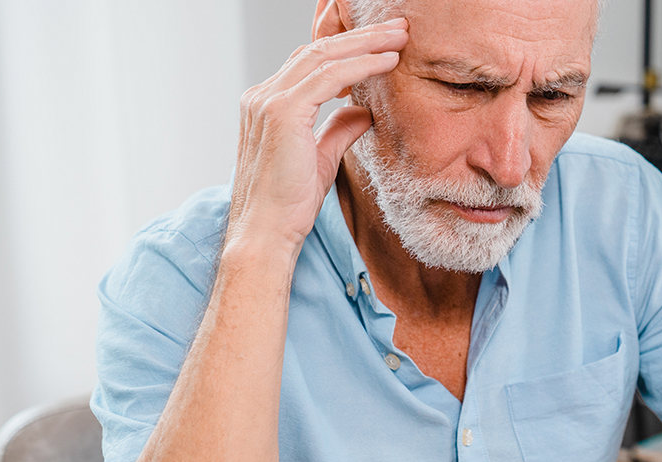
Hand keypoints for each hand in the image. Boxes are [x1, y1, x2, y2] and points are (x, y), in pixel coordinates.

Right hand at [227, 17, 408, 254]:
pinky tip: (387, 61)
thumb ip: (338, 130)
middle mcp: (262, 96)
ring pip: (323, 55)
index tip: (384, 45)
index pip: (310, 63)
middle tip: (398, 27)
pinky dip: (361, 64)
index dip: (348, 49)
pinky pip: (328, 76)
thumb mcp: (321, 159)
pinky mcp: (281, 113)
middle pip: (317, 50)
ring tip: (399, 37)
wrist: (265, 234)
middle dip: (361, 36)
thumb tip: (363, 111)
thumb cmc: (288, 205)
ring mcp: (268, 102)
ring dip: (366, 43)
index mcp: (267, 105)